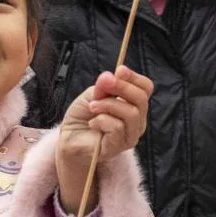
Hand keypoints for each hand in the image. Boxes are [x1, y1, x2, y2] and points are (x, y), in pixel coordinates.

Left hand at [56, 66, 153, 211]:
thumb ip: (104, 86)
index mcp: (133, 105)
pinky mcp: (120, 146)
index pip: (146, 88)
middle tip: (102, 84)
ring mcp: (130, 135)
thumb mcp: (93, 95)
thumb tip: (111, 75)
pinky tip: (92, 123)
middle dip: (122, 87)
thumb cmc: (83, 117)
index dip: (134, 77)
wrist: (69, 140)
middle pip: (141, 99)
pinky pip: (118, 127)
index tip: (119, 70)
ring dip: (108, 105)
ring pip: (131, 113)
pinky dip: (102, 120)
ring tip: (93, 107)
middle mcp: (137, 120)